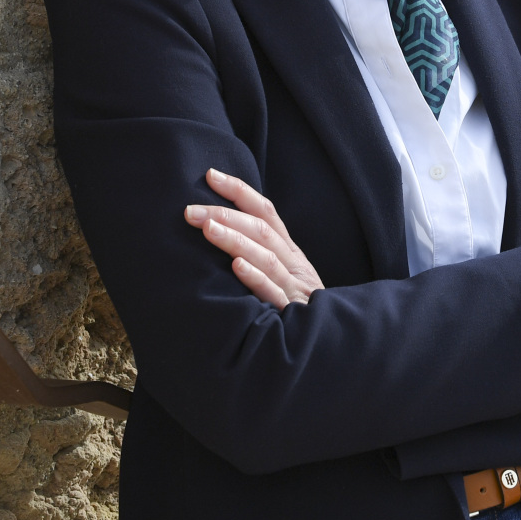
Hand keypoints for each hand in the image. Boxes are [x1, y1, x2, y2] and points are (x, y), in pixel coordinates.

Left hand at [185, 169, 325, 308]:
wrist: (330, 344)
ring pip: (266, 257)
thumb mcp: (283, 277)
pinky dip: (256, 278)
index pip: (265, 211)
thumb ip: (260, 254)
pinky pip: (274, 294)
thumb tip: (217, 229)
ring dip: (236, 240)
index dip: (239, 191)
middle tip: (190, 210)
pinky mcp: (293, 315)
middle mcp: (294, 264)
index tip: (209, 175)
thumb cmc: (297, 309)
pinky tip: (237, 267)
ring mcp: (294, 288)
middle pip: (261, 230)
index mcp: (290, 251)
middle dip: (225, 215)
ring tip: (208, 229)